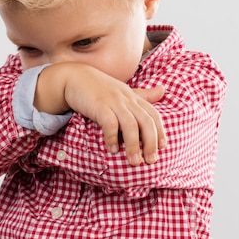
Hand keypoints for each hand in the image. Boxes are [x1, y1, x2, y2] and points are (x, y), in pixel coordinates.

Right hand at [35, 63, 165, 164]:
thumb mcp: (124, 90)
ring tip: (133, 161)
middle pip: (146, 122)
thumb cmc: (100, 87)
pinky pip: (110, 123)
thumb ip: (142, 95)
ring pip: (130, 125)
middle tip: (150, 160)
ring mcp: (113, 102)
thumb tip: (163, 91)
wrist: (75, 77)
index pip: (154, 114)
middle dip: (150, 143)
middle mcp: (126, 99)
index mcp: (134, 97)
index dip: (160, 131)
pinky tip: (112, 150)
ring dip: (133, 145)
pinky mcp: (99, 106)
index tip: (163, 147)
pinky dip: (113, 137)